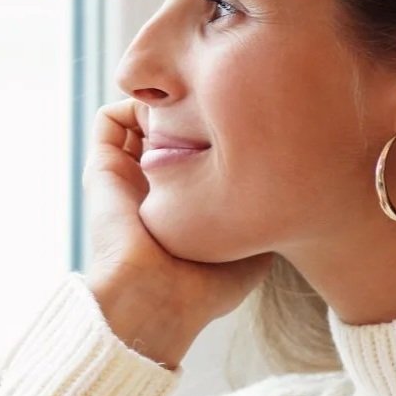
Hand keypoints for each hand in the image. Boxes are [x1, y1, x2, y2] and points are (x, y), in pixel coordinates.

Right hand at [81, 98, 273, 363]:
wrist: (159, 299)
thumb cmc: (209, 283)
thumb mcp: (252, 246)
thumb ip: (267, 212)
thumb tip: (293, 182)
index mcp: (187, 199)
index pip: (198, 148)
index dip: (222, 126)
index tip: (248, 116)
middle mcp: (156, 182)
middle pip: (169, 125)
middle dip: (194, 104)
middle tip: (220, 96)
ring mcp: (128, 173)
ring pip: (140, 116)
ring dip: (161, 98)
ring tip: (189, 96)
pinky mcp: (103, 168)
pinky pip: (109, 119)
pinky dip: (132, 103)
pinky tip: (163, 106)